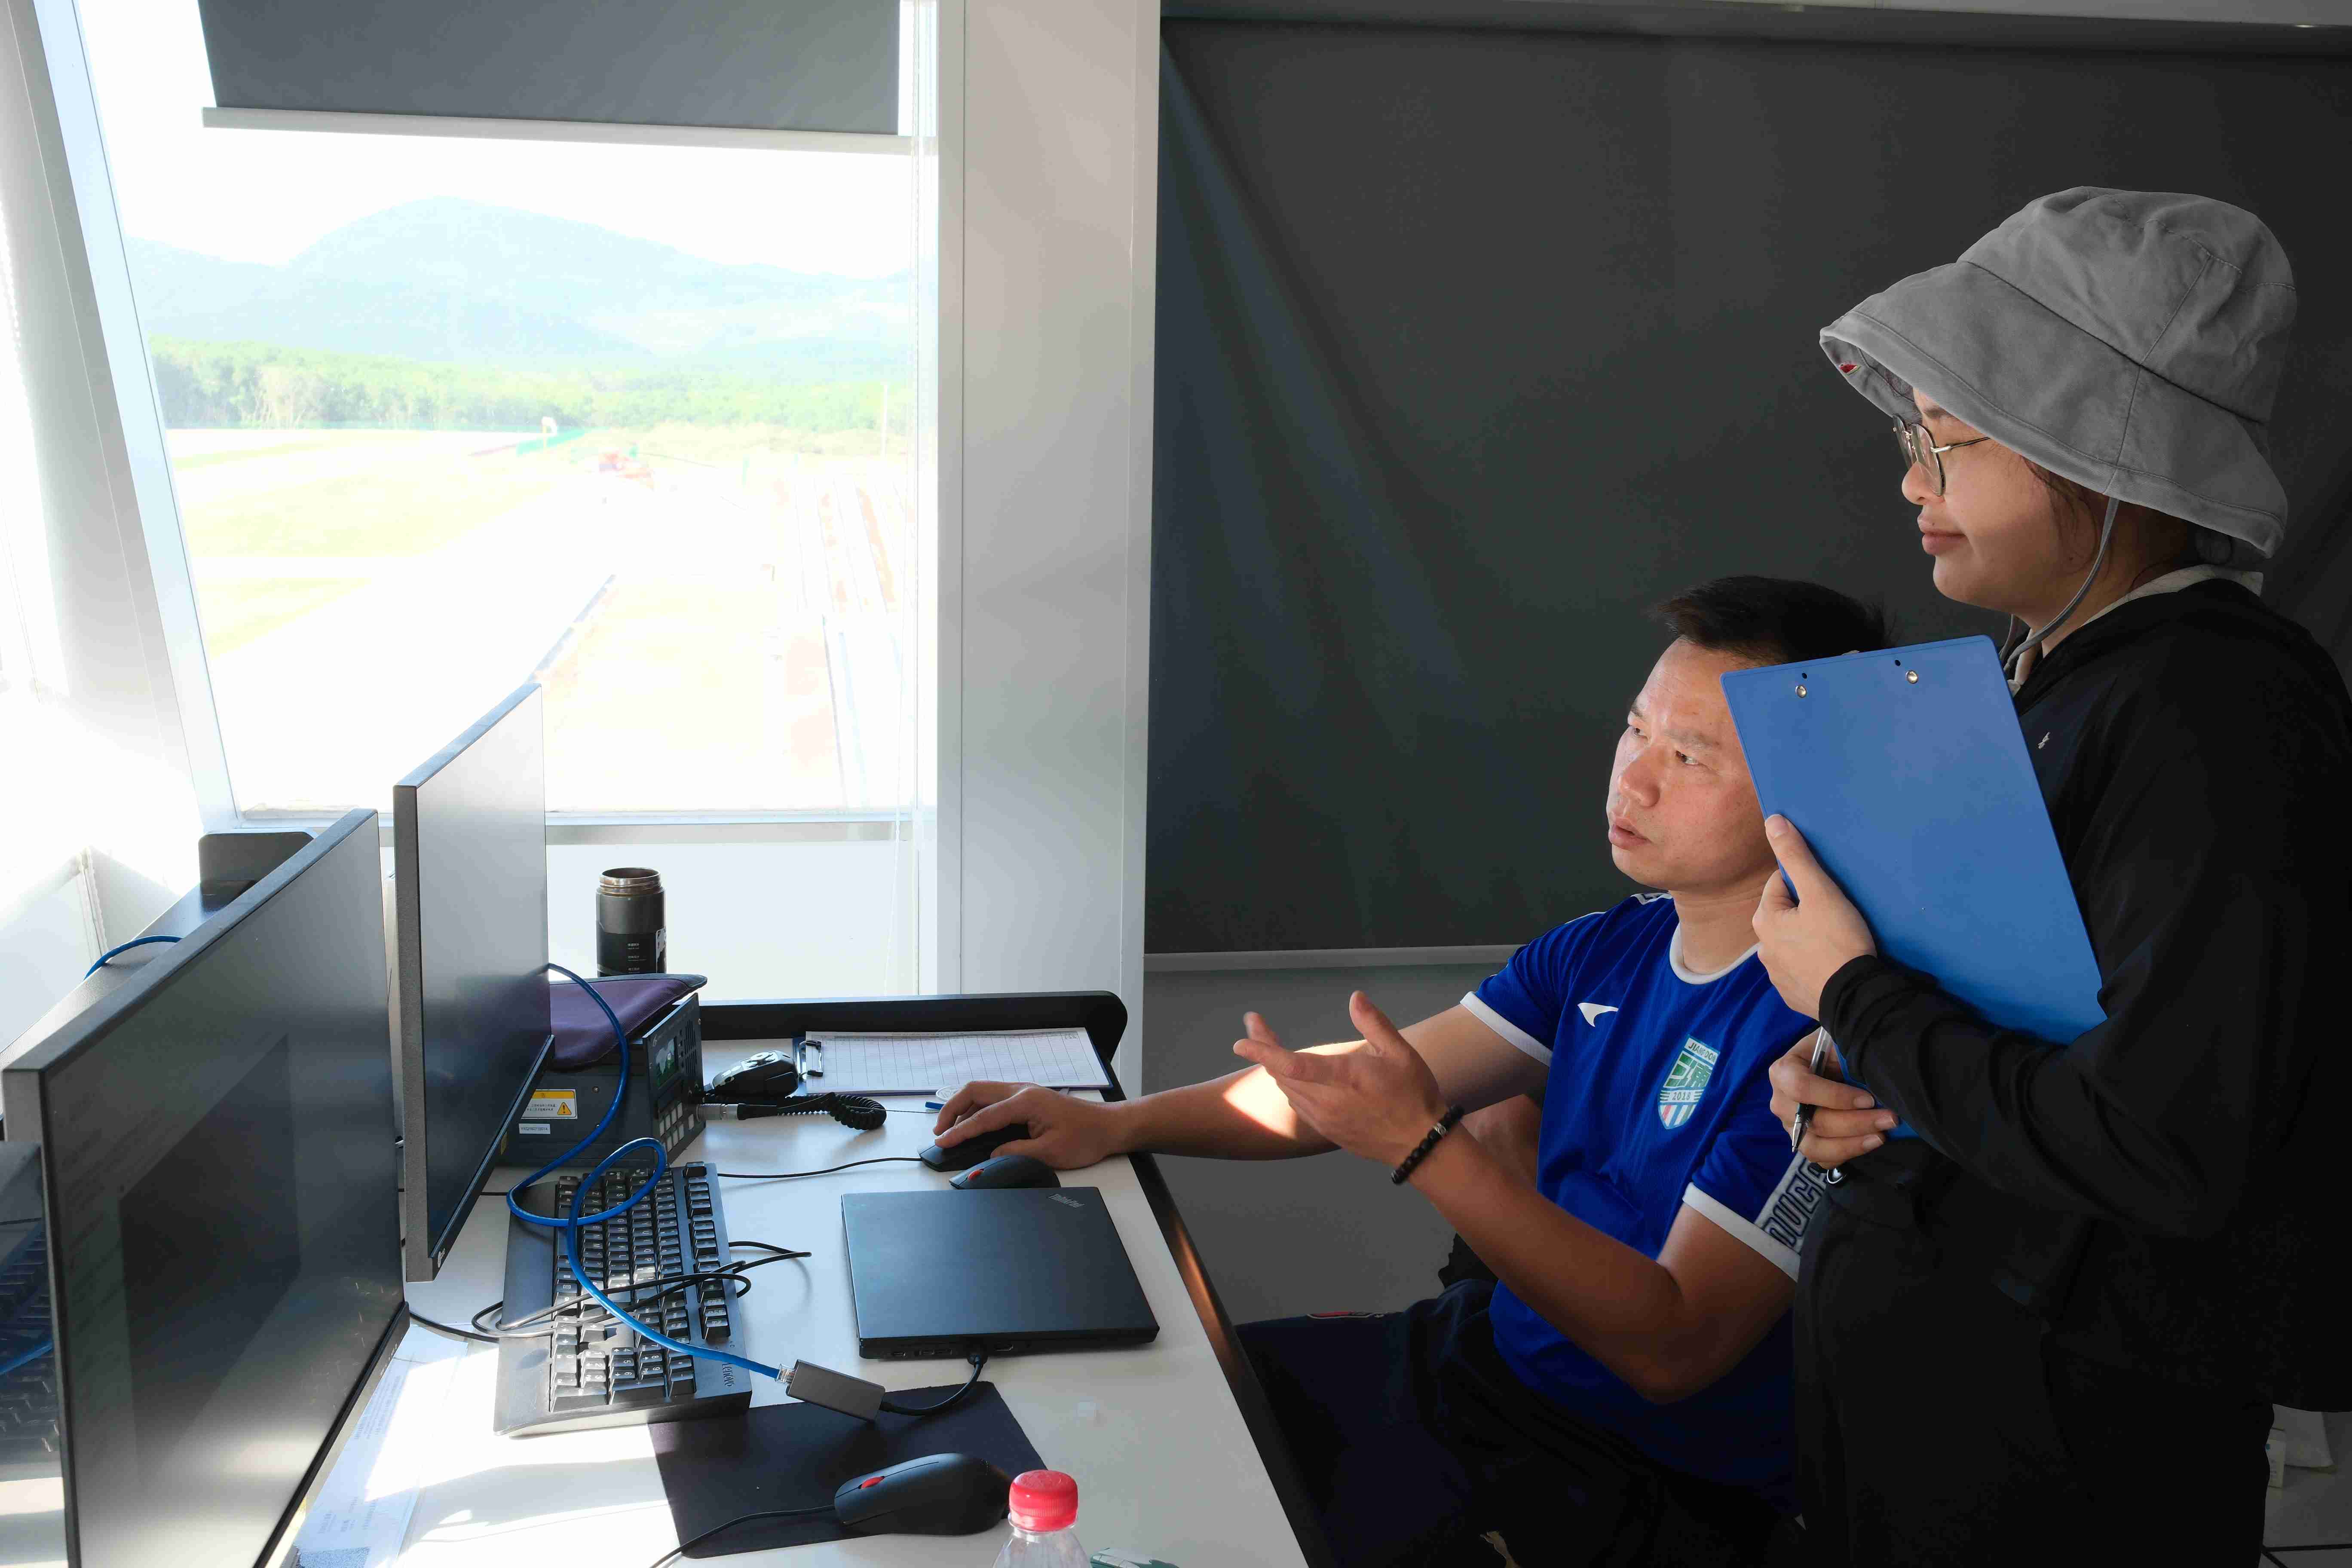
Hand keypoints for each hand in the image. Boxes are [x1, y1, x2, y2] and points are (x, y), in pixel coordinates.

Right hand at [929, 1081, 1121, 1169]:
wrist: (1108, 1126)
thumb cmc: (1085, 1138)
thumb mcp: (1050, 1153)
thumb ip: (1016, 1153)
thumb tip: (991, 1155)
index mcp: (1026, 1101)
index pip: (983, 1117)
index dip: (960, 1131)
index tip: (942, 1143)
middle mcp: (1022, 1091)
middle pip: (975, 1091)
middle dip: (952, 1109)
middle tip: (939, 1132)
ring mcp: (1024, 1092)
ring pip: (983, 1093)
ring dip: (964, 1108)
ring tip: (951, 1130)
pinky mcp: (1027, 1099)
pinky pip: (994, 1099)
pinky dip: (978, 1110)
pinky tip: (973, 1127)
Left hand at [1229, 992, 1449, 1167]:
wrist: (1421, 1144)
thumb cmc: (1414, 1095)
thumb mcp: (1401, 1053)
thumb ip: (1374, 1023)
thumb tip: (1355, 997)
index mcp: (1343, 1078)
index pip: (1291, 1063)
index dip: (1262, 1051)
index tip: (1240, 1041)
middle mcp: (1326, 1101)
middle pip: (1281, 1074)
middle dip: (1263, 1049)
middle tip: (1255, 1025)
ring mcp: (1324, 1119)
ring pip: (1287, 1090)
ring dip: (1275, 1067)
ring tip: (1269, 1045)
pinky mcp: (1327, 1130)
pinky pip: (1298, 1104)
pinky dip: (1289, 1085)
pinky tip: (1292, 1074)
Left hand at [1752, 815, 1876, 1019]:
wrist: (1855, 997)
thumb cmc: (1838, 940)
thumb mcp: (1820, 892)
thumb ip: (1796, 856)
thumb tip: (1773, 821)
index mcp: (1764, 920)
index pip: (1781, 885)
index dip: (1807, 883)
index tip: (1829, 893)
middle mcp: (1763, 949)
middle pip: (1786, 914)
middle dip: (1807, 911)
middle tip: (1837, 917)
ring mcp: (1777, 975)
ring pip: (1793, 942)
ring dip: (1810, 937)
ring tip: (1837, 940)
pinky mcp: (1793, 994)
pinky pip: (1802, 968)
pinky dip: (1814, 963)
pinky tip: (1833, 962)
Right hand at [1768, 1030, 1894, 1167]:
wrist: (1835, 1061)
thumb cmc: (1838, 1048)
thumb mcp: (1838, 1042)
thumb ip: (1846, 1053)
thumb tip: (1873, 1067)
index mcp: (1783, 1070)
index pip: (1800, 1088)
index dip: (1835, 1096)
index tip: (1869, 1097)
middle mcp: (1780, 1100)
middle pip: (1813, 1121)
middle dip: (1856, 1122)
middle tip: (1890, 1118)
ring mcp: (1790, 1125)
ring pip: (1814, 1145)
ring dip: (1852, 1143)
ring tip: (1882, 1135)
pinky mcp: (1804, 1140)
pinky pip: (1819, 1158)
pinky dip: (1845, 1154)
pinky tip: (1869, 1143)